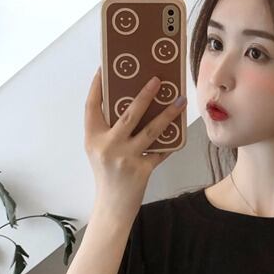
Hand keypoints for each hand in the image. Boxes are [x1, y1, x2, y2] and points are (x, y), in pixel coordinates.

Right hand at [84, 67, 185, 220]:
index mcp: (92, 138)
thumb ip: (108, 130)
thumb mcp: (99, 151)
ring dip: (167, 114)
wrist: (112, 206)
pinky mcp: (141, 169)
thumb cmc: (107, 175)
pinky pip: (160, 150)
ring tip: (180, 100)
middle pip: (128, 114)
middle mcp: (107, 146)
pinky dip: (171, 141)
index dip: (97, 86)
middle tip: (157, 79)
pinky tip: (181, 129)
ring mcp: (125, 158)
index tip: (104, 67)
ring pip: (150, 130)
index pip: (92, 106)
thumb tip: (131, 104)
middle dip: (144, 95)